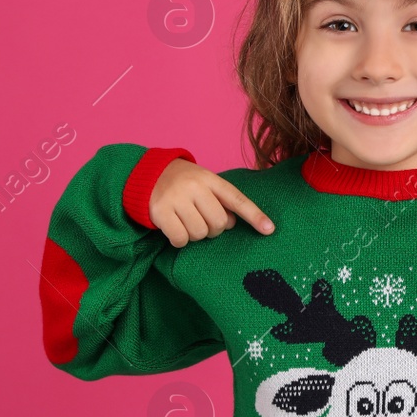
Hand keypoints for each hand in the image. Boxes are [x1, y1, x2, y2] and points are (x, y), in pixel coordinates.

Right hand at [149, 159, 274, 246]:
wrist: (147, 175)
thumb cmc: (183, 183)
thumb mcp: (204, 182)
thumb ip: (220, 199)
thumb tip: (233, 223)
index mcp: (210, 179)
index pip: (237, 199)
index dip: (254, 215)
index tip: (269, 230)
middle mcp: (194, 186)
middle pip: (219, 223)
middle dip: (214, 229)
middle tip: (203, 220)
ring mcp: (176, 199)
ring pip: (200, 233)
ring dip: (196, 235)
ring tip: (187, 222)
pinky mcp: (160, 212)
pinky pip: (181, 239)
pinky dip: (180, 240)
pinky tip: (175, 229)